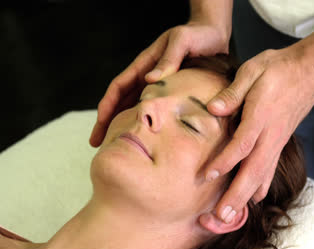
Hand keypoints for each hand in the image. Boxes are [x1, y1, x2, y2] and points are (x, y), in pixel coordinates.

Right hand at [89, 21, 229, 146]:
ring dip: (124, 125)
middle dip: (107, 122)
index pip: (119, 86)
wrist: (215, 36)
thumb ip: (169, 58)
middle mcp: (148, 77)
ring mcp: (159, 87)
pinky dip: (148, 124)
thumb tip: (150, 80)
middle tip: (96, 143)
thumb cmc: (198, 35)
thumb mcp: (182, 41)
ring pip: (135, 108)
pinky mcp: (173, 94)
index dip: (108, 105)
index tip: (100, 123)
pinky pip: (156, 110)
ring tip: (116, 147)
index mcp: (145, 64)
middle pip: (121, 101)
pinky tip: (148, 140)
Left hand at [202, 46, 313, 223]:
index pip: (242, 143)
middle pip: (254, 170)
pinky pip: (270, 169)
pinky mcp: (280, 142)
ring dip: (246, 197)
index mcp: (261, 115)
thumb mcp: (252, 70)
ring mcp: (277, 141)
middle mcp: (271, 134)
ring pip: (262, 175)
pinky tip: (254, 199)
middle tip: (221, 216)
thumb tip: (213, 107)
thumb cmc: (277, 68)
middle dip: (237, 194)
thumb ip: (233, 92)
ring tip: (231, 217)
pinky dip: (261, 187)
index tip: (208, 176)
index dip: (225, 161)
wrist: (308, 71)